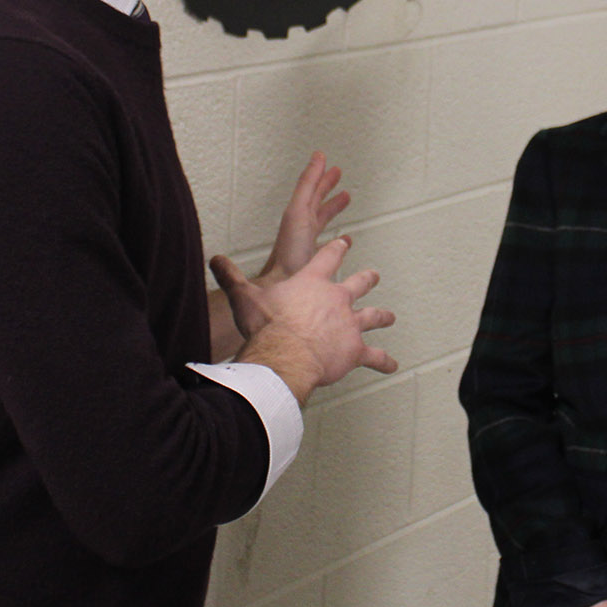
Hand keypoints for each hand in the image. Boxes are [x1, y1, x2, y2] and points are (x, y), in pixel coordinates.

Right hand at [211, 235, 395, 406]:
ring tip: (390, 317)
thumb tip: (214, 260)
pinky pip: (375, 356)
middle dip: (367, 279)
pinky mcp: (356, 349)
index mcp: (313, 281)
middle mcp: (337, 298)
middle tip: (374, 275)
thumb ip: (231, 277)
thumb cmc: (267, 326)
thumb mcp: (244, 297)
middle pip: (359, 282)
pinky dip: (383, 361)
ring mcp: (350, 323)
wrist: (285, 355)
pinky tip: (391, 365)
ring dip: (382, 316)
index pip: (329, 256)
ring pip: (373, 315)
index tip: (344, 242)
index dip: (337, 248)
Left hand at [259, 152, 350, 284]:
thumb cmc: (289, 251)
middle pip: (317, 200)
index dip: (318, 172)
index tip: (323, 158)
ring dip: (334, 208)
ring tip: (345, 198)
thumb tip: (317, 157)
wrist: (284, 283)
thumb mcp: (299, 210)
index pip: (310, 187)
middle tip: (337, 173)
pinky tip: (346, 240)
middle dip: (327, 186)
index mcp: (299, 213)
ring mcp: (309, 242)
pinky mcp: (317, 259)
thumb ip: (308, 184)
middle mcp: (303, 225)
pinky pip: (330, 244)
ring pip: (323, 219)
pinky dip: (339, 239)